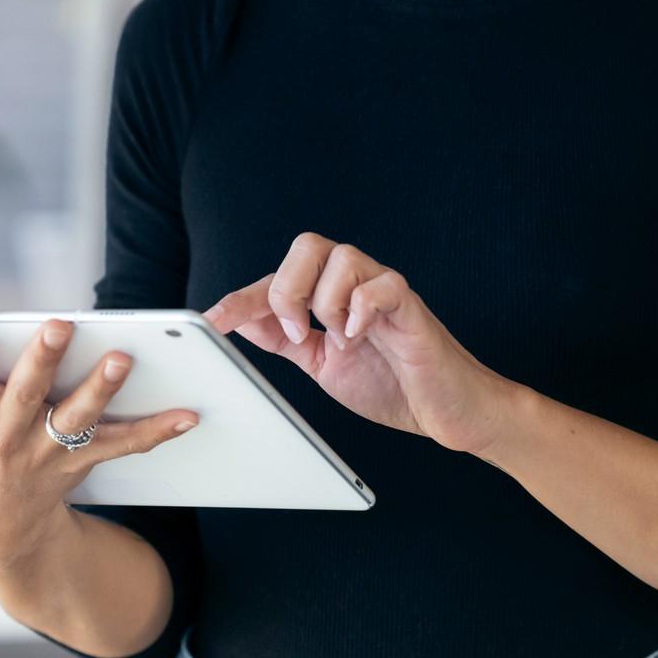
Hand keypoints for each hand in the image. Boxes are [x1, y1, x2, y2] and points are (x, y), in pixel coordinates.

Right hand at [0, 273, 199, 572]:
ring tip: (127, 358)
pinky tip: (189, 413)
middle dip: (41, 360)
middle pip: (24, 394)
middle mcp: (3, 436)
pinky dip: (157, 431)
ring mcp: (44, 453)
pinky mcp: (80, 466)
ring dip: (101, 390)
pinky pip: (123, 446)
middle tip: (62, 324)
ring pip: (76, 420)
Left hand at [204, 233, 512, 455]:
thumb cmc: (392, 384)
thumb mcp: (322, 364)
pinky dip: (361, 309)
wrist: (445, 412)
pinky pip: (383, 284)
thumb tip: (244, 320)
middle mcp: (355, 285)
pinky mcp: (411, 308)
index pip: (277, 280)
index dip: (241, 298)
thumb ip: (287, 340)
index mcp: (330, 297)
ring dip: (327, 302)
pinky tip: (359, 337)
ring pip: (343, 257)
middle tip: (298, 333)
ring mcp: (384, 292)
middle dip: (287, 290)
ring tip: (341, 340)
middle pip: (308, 245)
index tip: (212, 320)